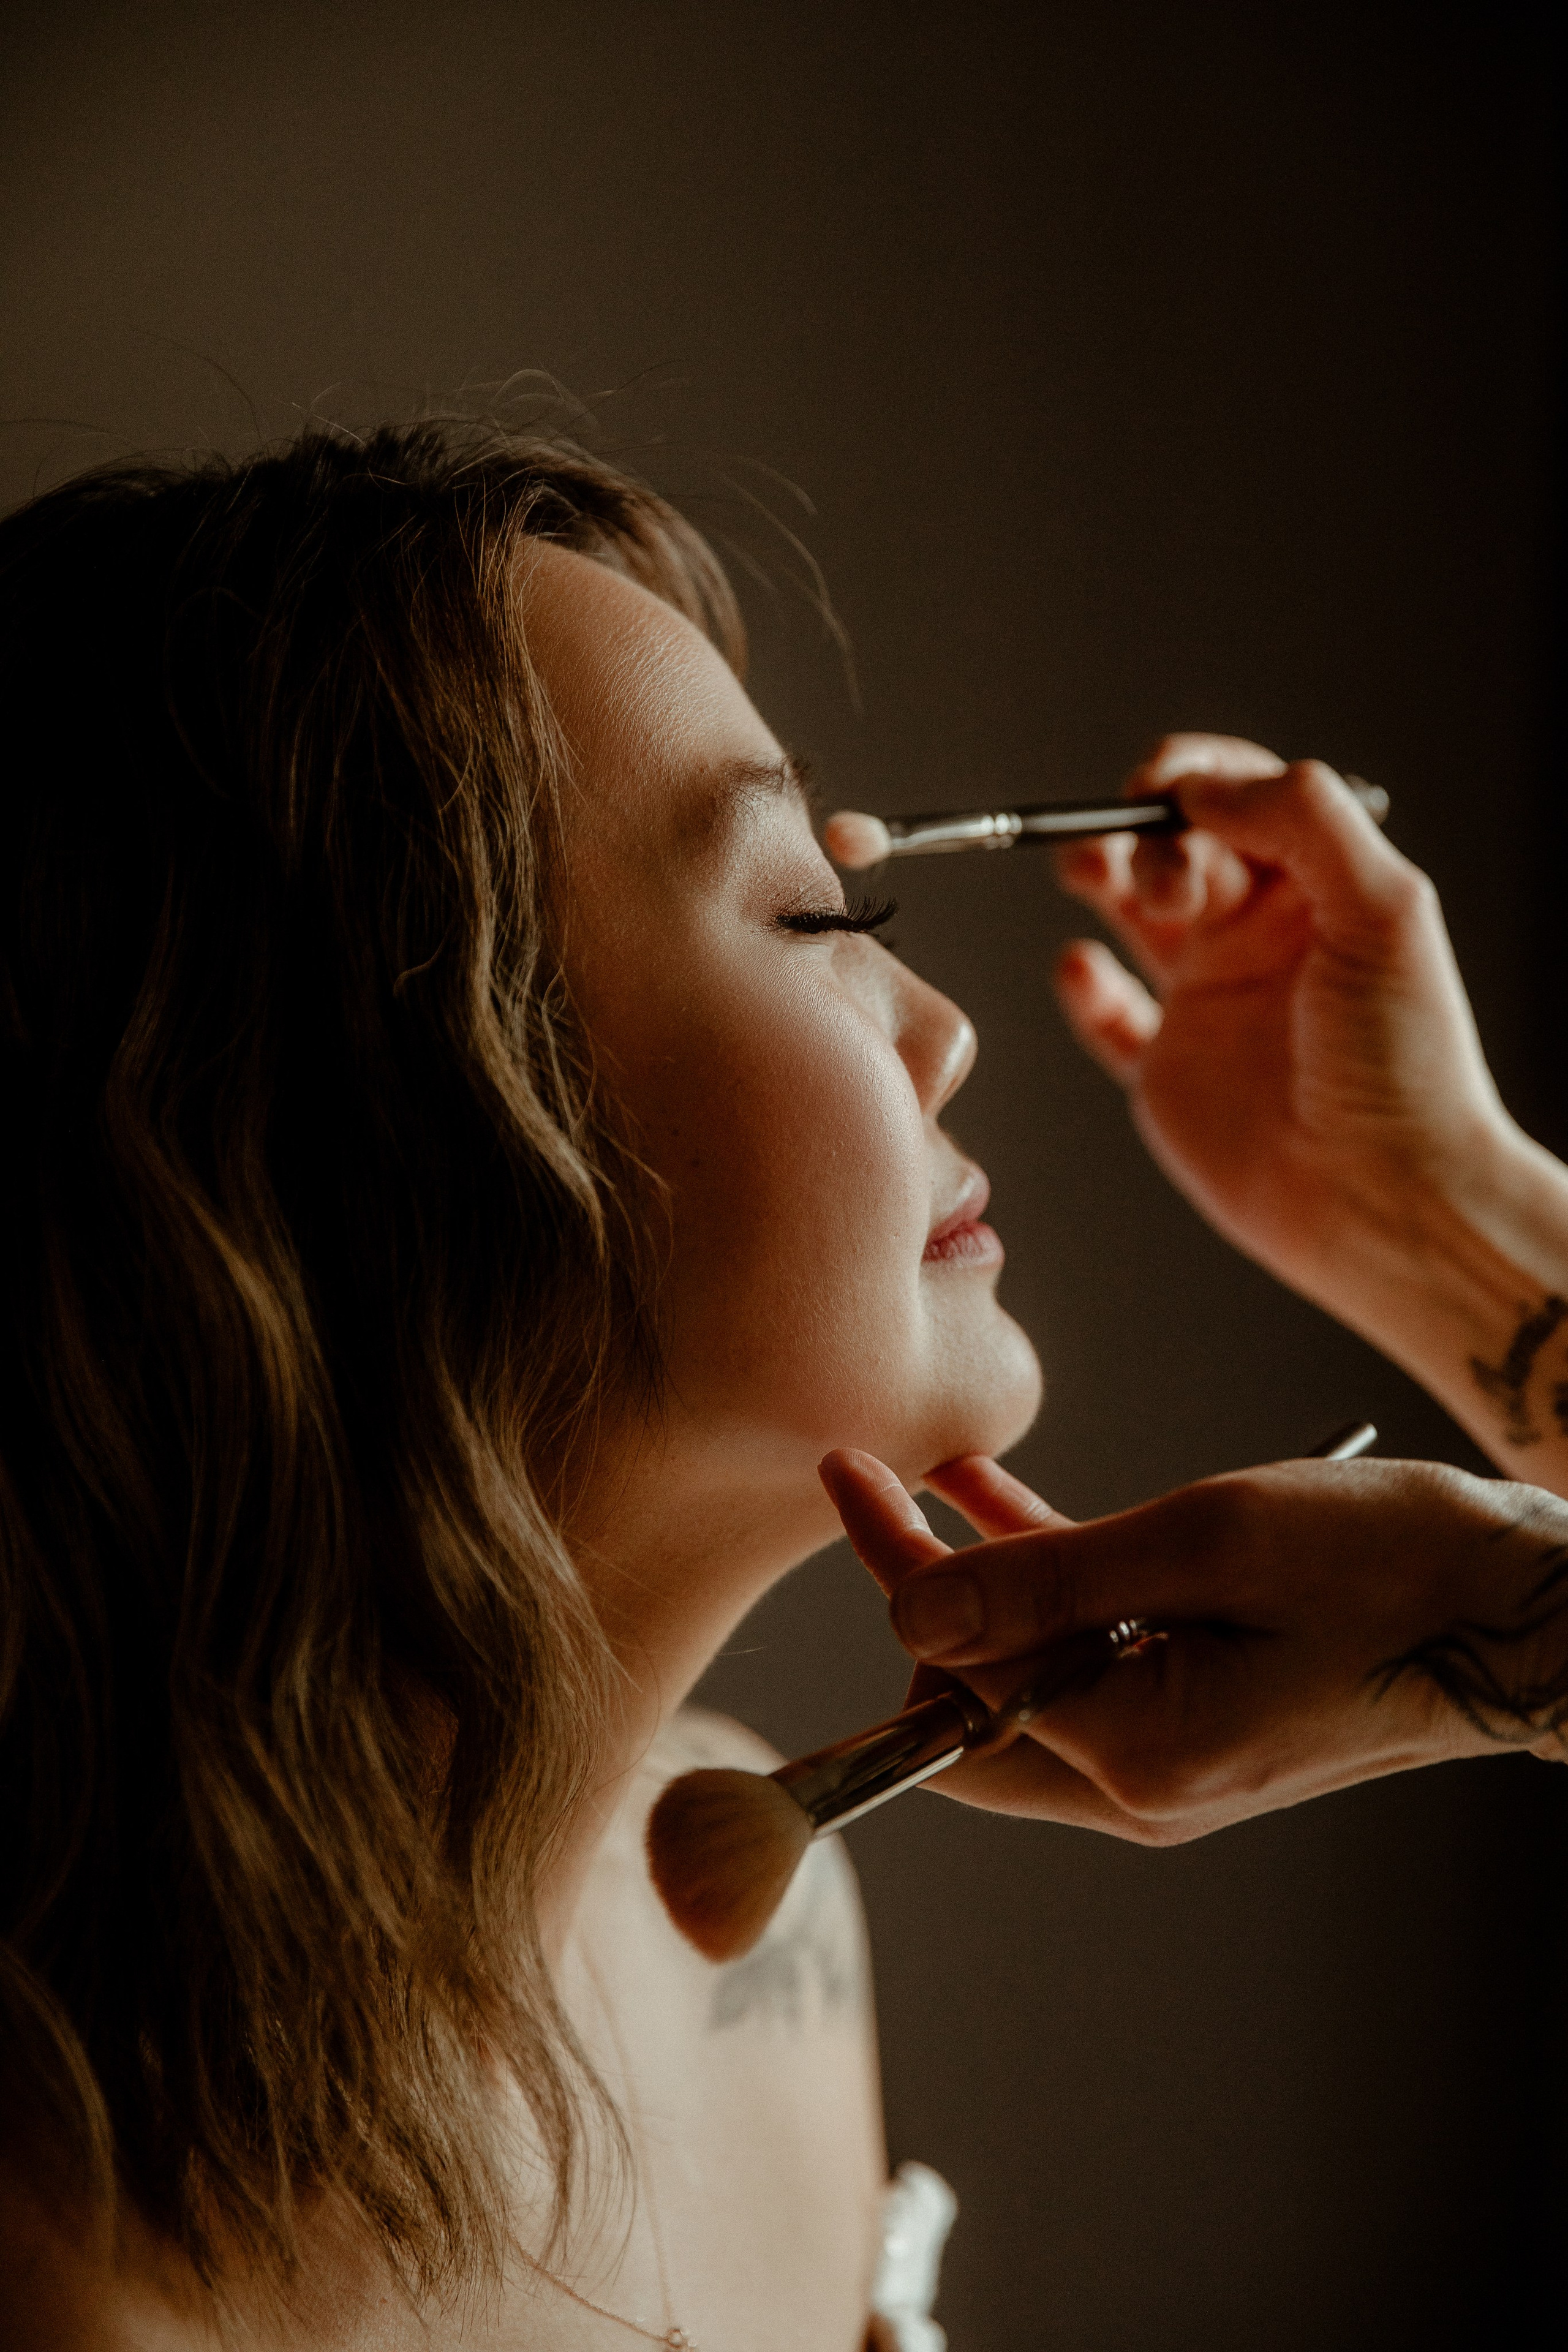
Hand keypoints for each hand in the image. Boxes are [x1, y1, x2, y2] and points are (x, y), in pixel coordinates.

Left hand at [819, 1445, 1567, 1842]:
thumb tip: (908, 1608)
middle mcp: (1141, 1786)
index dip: (891, 1566)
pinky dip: (1046, 1591)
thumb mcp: (1204, 1542)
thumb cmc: (1387, 1562)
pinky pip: (1086, 1664)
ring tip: (933, 1478)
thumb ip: (1048, 1579)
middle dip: (919, 1599)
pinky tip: (1003, 1502)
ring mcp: (1168, 1764)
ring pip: (1022, 1682)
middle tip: (880, 1487)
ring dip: (979, 1584)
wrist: (1514, 1608)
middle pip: (969, 1709)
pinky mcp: (1194, 1727)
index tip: (844, 1472)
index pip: (956, 1678)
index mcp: (1138, 1756)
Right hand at [1055, 734, 1502, 1305]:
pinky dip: (1082, 988)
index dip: (1189, 778)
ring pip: (1130, 912)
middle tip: (1158, 880)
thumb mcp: (1385, 910)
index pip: (1238, 797)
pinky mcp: (1170, 1071)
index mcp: (1315, 889)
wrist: (1388, 1201)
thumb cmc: (1407, 1067)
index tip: (1161, 792)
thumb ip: (1303, 821)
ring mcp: (1211, 1002)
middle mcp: (1260, 936)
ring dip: (1099, 875)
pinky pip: (1108, 1018)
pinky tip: (1079, 968)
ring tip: (1085, 875)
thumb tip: (1204, 786)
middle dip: (1142, 834)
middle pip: (1173, 843)